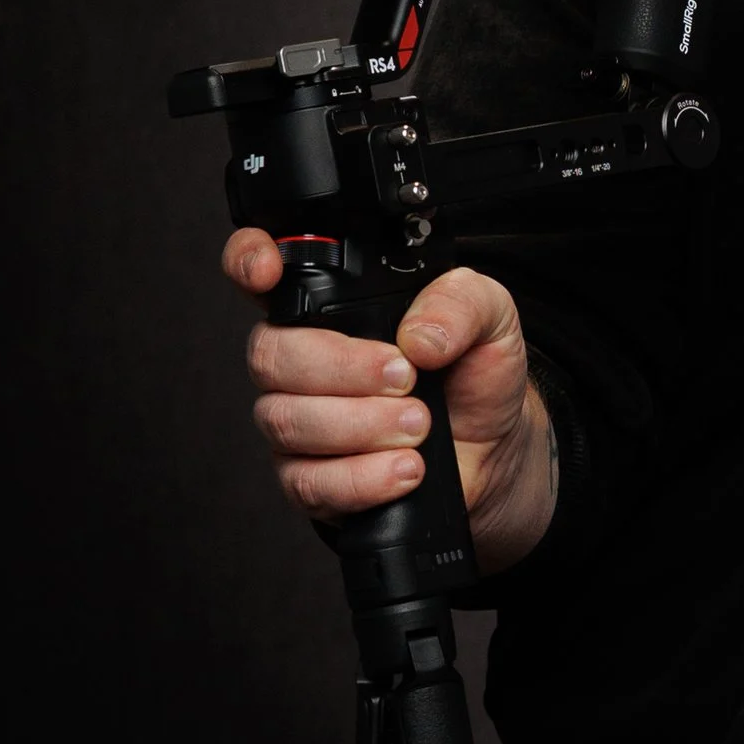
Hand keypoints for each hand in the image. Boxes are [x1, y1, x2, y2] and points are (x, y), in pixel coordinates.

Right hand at [223, 228, 559, 572]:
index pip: (259, 272)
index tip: (267, 272)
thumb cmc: (475, 377)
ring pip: (287, 420)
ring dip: (362, 425)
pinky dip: (362, 478)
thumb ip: (460, 303)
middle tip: (406, 379)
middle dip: (343, 368)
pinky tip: (404, 469)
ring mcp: (299, 422)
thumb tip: (418, 335)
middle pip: (270, 355)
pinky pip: (309, 482)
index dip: (248, 261)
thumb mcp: (490, 319)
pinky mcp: (310, 481)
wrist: (496, 451)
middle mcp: (301, 362)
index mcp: (331, 308)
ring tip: (419, 426)